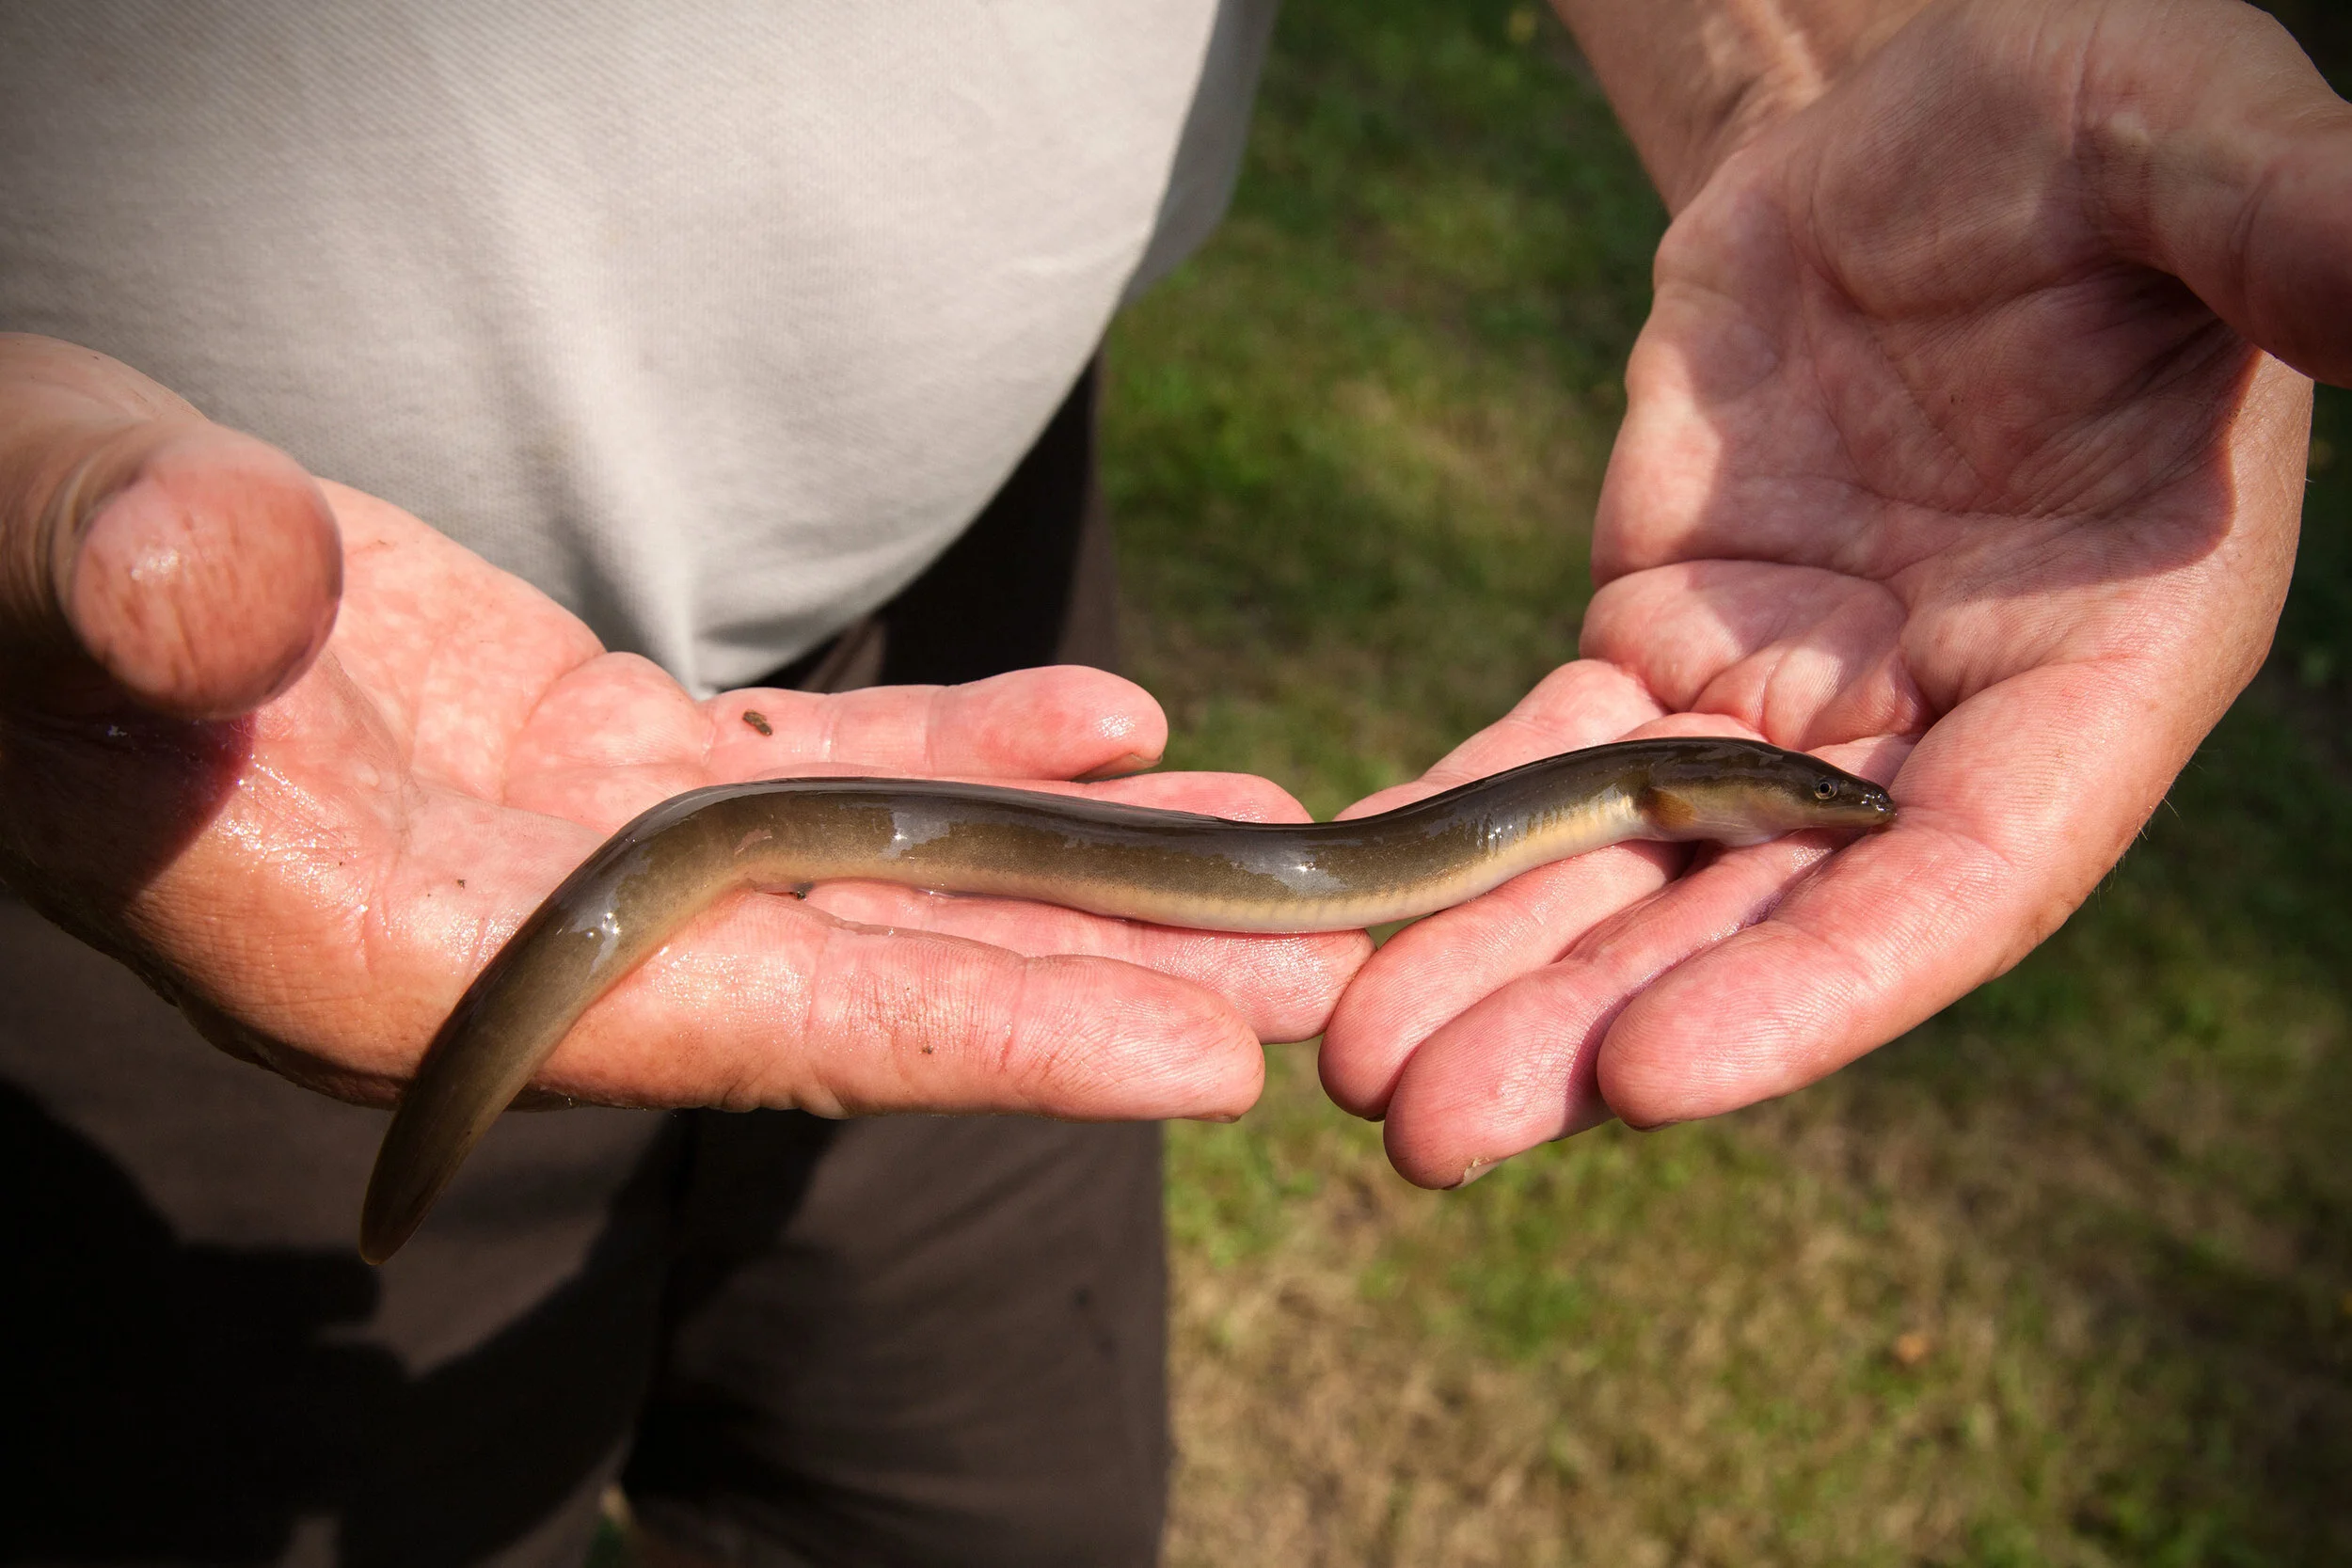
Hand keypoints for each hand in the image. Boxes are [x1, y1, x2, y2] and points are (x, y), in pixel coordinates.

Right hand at [0, 335, 1360, 1120]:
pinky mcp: (599, 754)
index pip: (755, 1029)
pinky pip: (819, 771)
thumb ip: (123, 594)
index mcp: (416, 957)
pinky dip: (966, 755)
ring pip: (874, 881)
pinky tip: (1112, 731)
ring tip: (1269, 850)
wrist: (8, 541)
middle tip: (1324, 975)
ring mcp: (580, 852)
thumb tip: (212, 593)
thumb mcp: (35, 548)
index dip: (985, 1044)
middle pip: (872, 981)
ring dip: (1073, 874)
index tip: (1200, 1064)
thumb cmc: (1, 565)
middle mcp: (533, 941)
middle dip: (1099, 984)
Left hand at [1320, 0, 2350, 1183]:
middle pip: (1761, 922)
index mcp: (2101, 661)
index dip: (1819, 987)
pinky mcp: (1658, 649)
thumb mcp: (2181, 136)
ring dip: (1492, 977)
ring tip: (1349, 1069)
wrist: (1893, 124)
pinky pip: (1538, 767)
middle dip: (1594, 1032)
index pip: (1967, 874)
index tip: (1652, 1074)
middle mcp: (1941, 724)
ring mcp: (1785, 703)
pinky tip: (1330, 901)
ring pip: (1627, 876)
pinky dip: (1440, 839)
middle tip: (1426, 1132)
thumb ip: (2281, 226)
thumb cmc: (2072, 128)